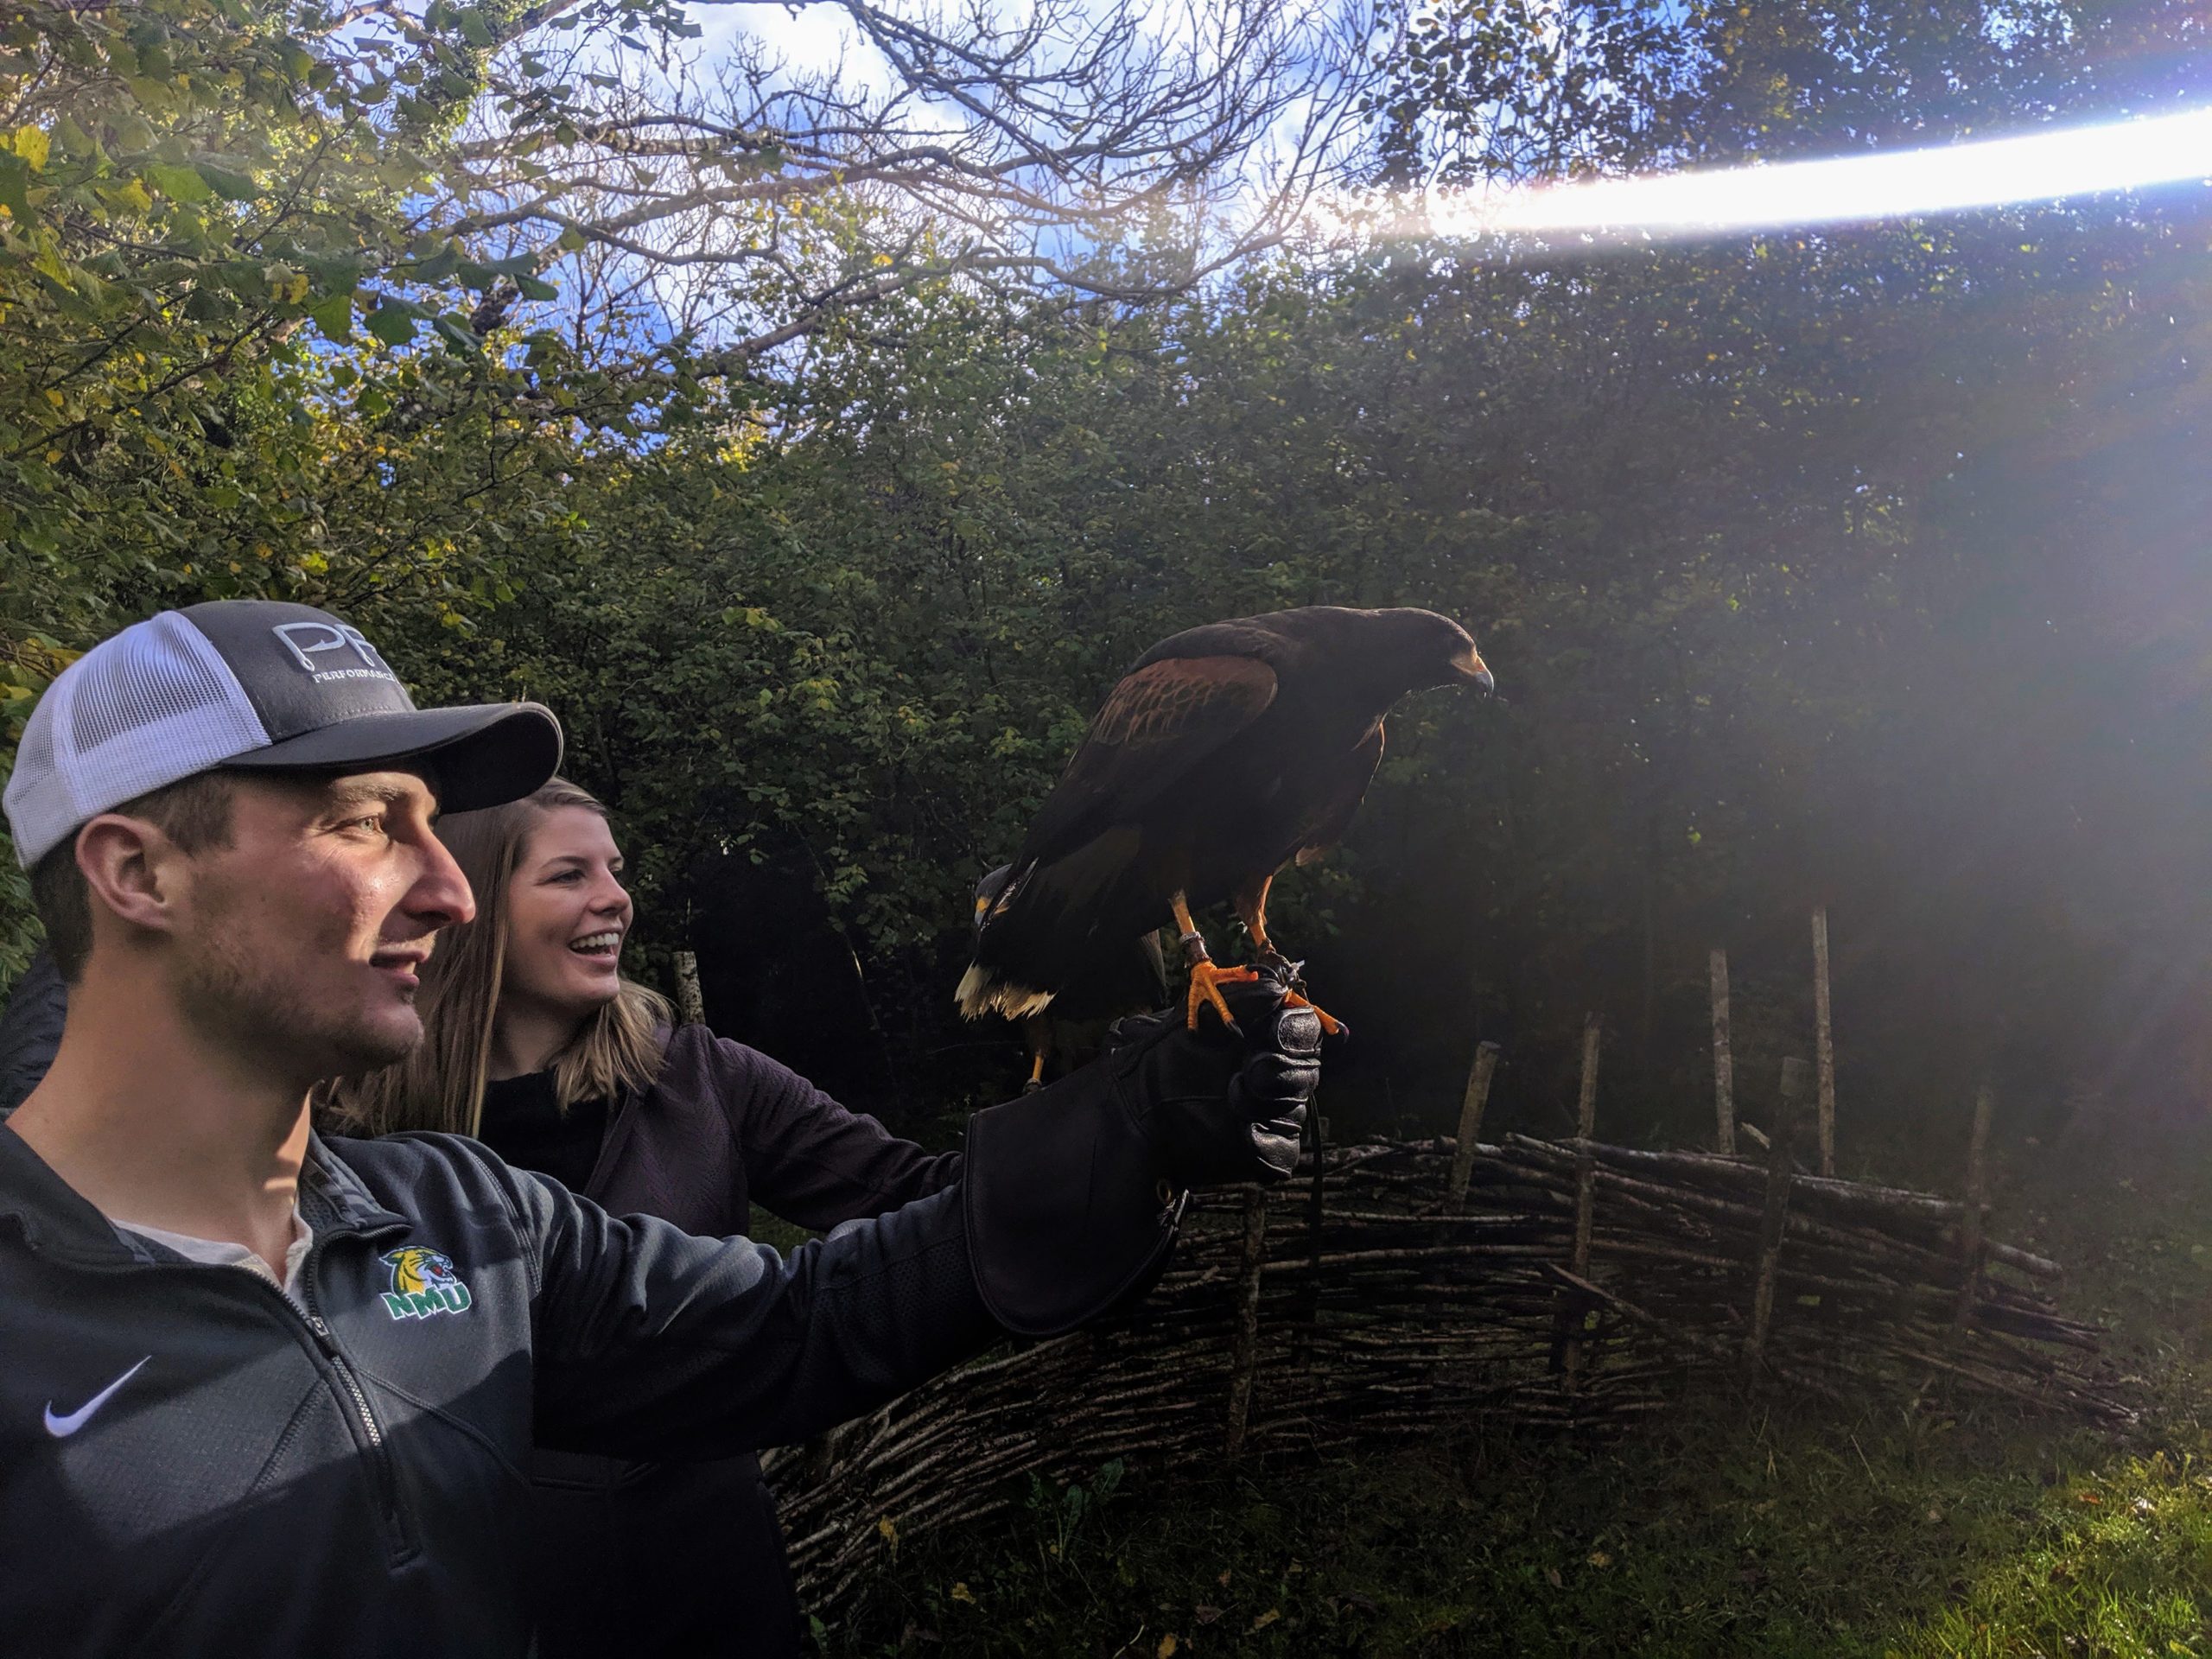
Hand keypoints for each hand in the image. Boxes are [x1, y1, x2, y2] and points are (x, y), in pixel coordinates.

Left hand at [1103, 970, 1323, 1186]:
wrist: (1138, 1109)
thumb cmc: (1166, 1058)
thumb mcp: (1195, 1019)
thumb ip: (1236, 1000)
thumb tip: (1276, 990)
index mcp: (1266, 1036)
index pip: (1304, 1028)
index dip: (1295, 1030)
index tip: (1272, 1033)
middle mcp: (1277, 1072)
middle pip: (1307, 1070)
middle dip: (1282, 1070)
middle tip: (1250, 1072)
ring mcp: (1274, 1112)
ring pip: (1295, 1110)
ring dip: (1262, 1105)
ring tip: (1228, 1097)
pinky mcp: (1266, 1149)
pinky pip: (1283, 1149)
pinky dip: (1264, 1142)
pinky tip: (1242, 1132)